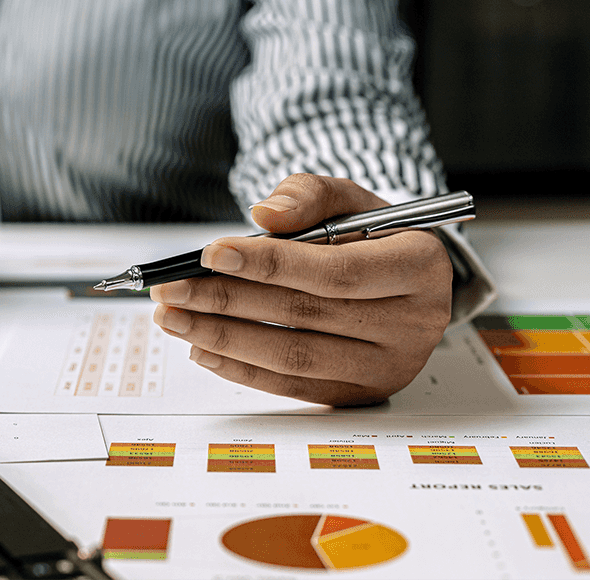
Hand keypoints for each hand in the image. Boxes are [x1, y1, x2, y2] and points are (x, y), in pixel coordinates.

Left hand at [149, 174, 452, 405]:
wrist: (407, 282)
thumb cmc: (375, 236)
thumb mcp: (351, 200)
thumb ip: (308, 196)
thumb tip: (264, 216)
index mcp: (418, 267)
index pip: (336, 272)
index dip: (270, 264)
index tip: (211, 254)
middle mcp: (412, 324)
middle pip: (304, 316)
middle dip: (227, 301)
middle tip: (171, 290)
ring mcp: (387, 366)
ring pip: (292, 356)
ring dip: (222, 337)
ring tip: (173, 318)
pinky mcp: (359, 393)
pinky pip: (291, 386)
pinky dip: (240, 367)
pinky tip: (201, 346)